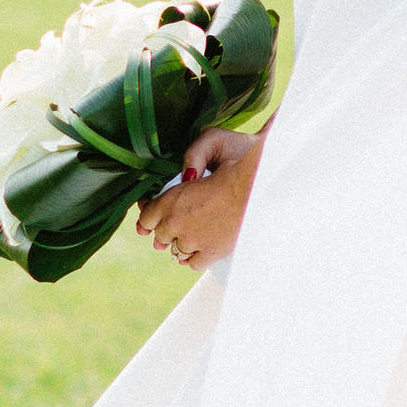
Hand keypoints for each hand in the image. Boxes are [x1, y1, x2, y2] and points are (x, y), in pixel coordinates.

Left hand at [137, 127, 263, 270]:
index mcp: (169, 201)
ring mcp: (193, 241)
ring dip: (179, 242)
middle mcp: (176, 224)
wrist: (260, 181)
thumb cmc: (239, 156)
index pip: (146, 216)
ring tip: (188, 234)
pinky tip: (197, 248)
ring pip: (176, 250)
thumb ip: (190, 160)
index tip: (152, 208)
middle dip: (164, 228)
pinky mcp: (213, 252)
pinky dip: (192, 257)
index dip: (148, 212)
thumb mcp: (210, 143)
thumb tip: (186, 178)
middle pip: (160, 235)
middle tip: (174, 221)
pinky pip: (193, 263)